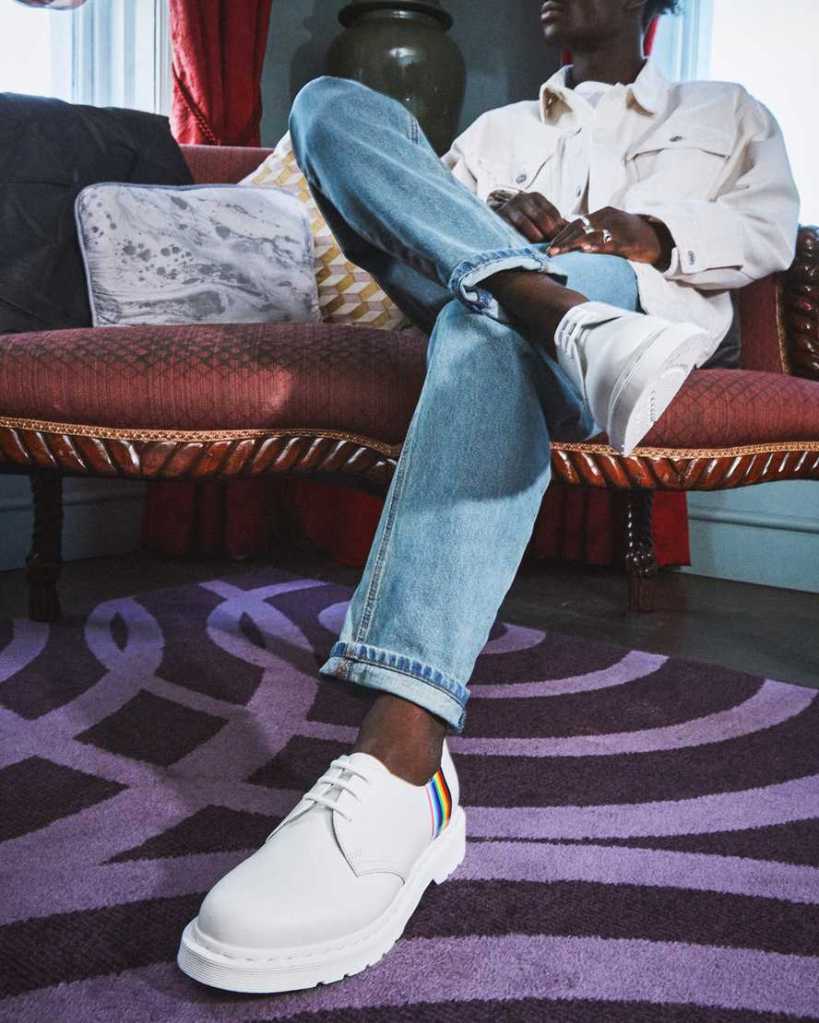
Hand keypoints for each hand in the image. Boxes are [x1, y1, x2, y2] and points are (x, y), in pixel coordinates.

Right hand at [492, 191, 569, 243]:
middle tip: (557, 248)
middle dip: (550, 234)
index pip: (551, 212)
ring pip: (525, 223)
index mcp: (536, 197)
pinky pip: (510, 229)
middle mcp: (523, 198)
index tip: (566, 241)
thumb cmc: (523, 218)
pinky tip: (526, 248)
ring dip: (535, 238)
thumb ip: (554, 222)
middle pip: (541, 217)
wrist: (497, 216)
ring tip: (543, 250)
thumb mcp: (538, 215)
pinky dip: (519, 239)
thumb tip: (574, 230)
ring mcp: (510, 207)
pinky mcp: (499, 218)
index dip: (559, 228)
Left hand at [546, 207, 673, 268]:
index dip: (562, 234)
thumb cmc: (630, 238)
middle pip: (581, 228)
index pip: (577, 223)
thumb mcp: (609, 232)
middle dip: (563, 240)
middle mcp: (609, 217)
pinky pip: (611, 243)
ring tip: (560, 251)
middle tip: (549, 251)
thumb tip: (571, 243)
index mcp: (603, 214)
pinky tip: (586, 250)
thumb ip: (592, 235)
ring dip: (574, 244)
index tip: (549, 245)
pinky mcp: (629, 241)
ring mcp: (619, 228)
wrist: (657, 239)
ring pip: (592, 234)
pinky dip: (598, 246)